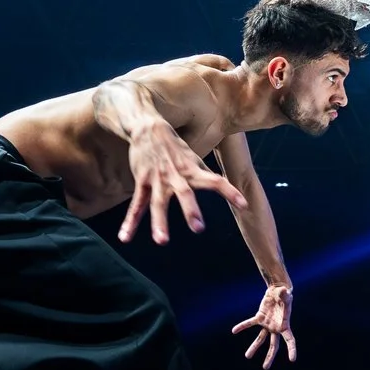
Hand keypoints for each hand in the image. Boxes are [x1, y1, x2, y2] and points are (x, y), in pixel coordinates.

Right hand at [118, 122, 246, 244]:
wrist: (148, 128)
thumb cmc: (174, 146)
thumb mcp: (192, 157)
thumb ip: (204, 174)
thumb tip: (219, 184)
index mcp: (192, 170)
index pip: (215, 180)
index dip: (229, 191)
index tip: (244, 204)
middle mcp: (176, 175)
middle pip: (184, 193)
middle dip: (190, 210)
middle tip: (198, 228)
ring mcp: (157, 180)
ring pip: (158, 203)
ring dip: (159, 222)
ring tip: (162, 241)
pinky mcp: (142, 182)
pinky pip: (136, 205)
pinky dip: (130, 222)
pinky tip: (125, 237)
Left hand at [232, 283, 296, 369]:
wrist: (278, 291)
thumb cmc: (285, 294)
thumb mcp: (286, 294)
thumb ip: (285, 294)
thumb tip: (283, 292)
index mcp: (285, 325)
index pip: (290, 340)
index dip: (292, 349)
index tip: (292, 359)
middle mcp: (276, 328)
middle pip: (273, 345)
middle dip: (269, 356)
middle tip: (265, 367)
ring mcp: (267, 324)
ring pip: (260, 339)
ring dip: (254, 347)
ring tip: (247, 356)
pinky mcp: (260, 318)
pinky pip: (250, 323)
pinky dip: (242, 326)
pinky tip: (234, 331)